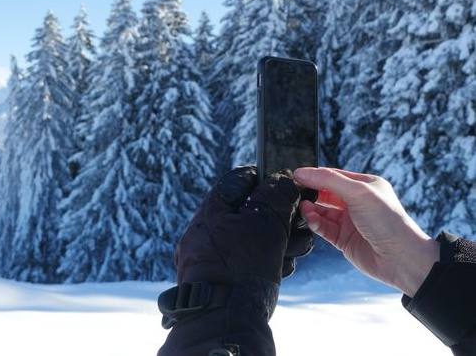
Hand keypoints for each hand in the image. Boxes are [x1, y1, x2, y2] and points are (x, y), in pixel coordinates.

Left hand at [176, 166, 312, 287]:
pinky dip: (264, 261)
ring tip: (291, 251)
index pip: (240, 181)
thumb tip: (282, 178)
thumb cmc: (242, 269)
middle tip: (295, 227)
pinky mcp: (218, 277)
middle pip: (248, 211)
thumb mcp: (265, 223)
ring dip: (276, 240)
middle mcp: (206, 230)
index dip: (266, 180)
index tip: (286, 187)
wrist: (224, 323)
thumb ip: (275, 195)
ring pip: (250, 237)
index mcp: (211, 210)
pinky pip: (244, 260)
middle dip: (278, 218)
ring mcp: (210, 255)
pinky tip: (279, 268)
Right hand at [294, 167, 439, 296]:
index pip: (333, 176)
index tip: (296, 176)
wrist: (401, 258)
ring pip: (322, 212)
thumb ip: (328, 181)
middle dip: (310, 193)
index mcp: (365, 186)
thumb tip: (302, 173)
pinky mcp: (344, 239)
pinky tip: (311, 220)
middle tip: (294, 192)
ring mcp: (350, 222)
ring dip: (311, 209)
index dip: (315, 176)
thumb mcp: (358, 193)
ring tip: (302, 208)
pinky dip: (315, 224)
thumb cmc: (387, 221)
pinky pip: (324, 228)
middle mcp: (357, 203)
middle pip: (325, 193)